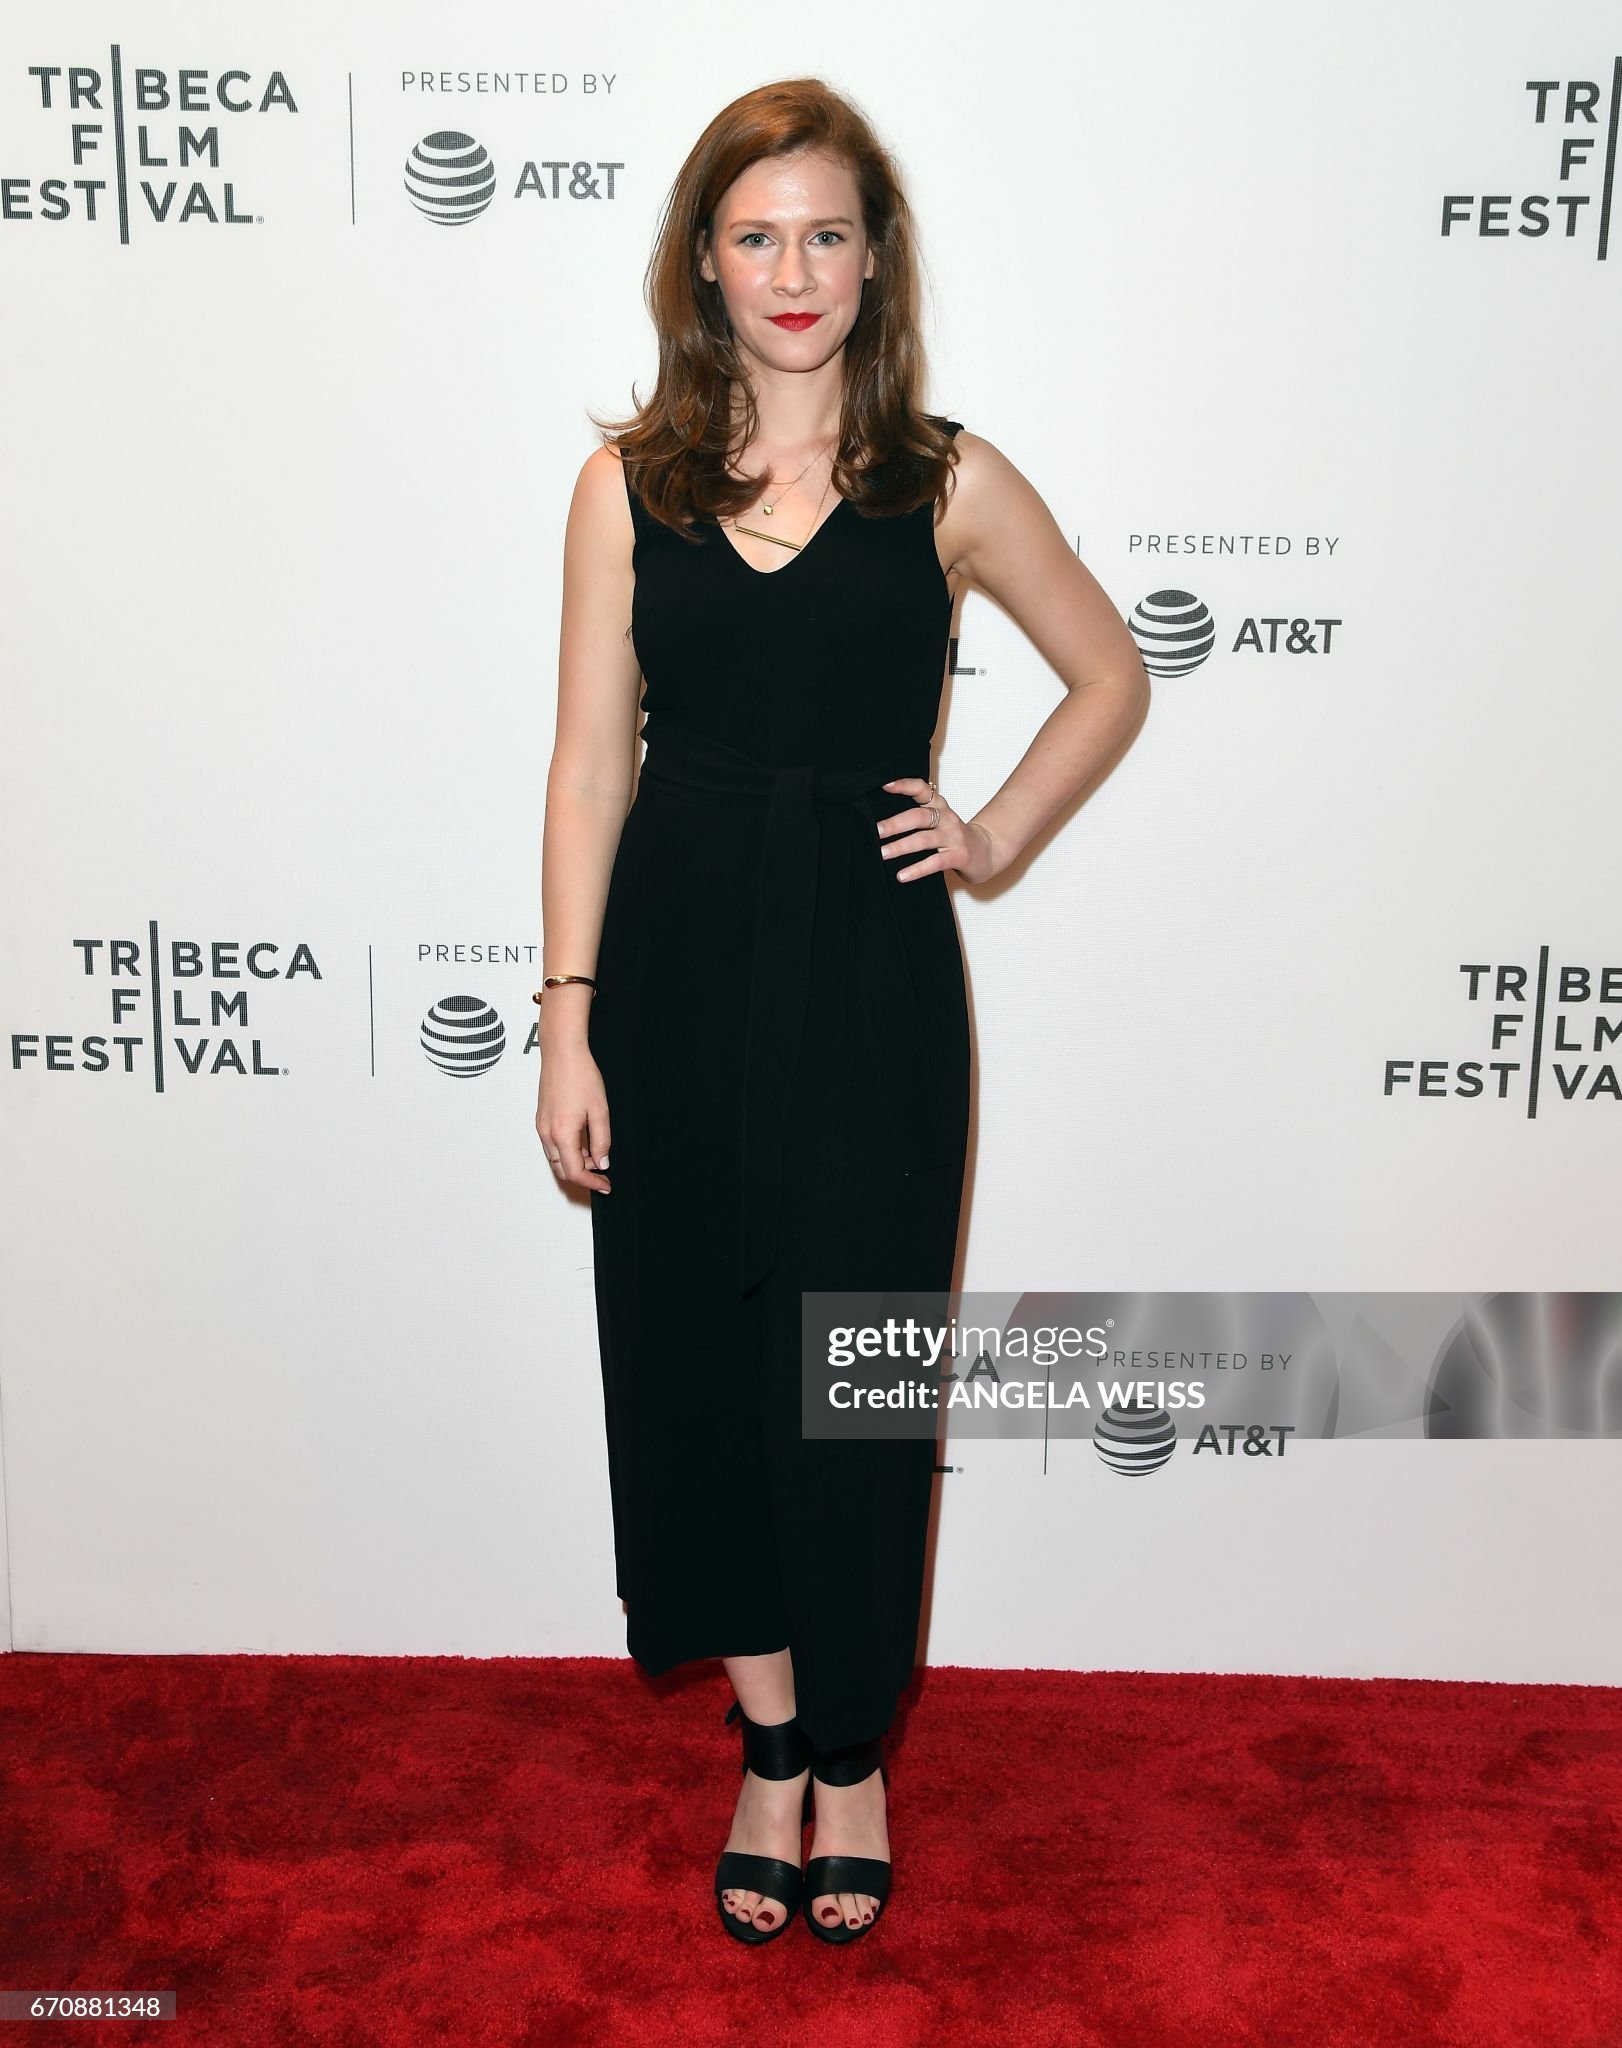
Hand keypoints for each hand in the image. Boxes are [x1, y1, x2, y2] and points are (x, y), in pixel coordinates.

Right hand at [536, 1047, 611, 1191]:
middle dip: (583, 1175)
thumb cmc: (580, 1075)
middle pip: (562, 1170)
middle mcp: (547, 1133)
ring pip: (556, 1159)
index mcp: (562, 1134)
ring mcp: (542, 1126)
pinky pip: (552, 1145)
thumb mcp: (600, 1111)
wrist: (562, 1053)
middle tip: (603, 1173)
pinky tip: (583, 1142)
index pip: (575, 1172)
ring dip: (575, 1163)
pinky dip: (568, 1151)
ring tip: (596, 1154)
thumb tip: (602, 1162)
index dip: (592, 1183)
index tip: (605, 1185)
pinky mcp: (542, 1119)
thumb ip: (602, 1141)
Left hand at [876, 776, 999, 884]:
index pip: (922, 789)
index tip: (885, 785)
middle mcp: (946, 818)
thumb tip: (881, 822)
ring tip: (883, 853)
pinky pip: (935, 863)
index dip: (904, 785)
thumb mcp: (939, 820)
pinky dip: (917, 869)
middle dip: (896, 823)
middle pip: (919, 816)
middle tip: (877, 831)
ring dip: (901, 847)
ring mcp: (954, 837)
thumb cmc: (955, 837)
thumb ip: (917, 816)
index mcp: (940, 806)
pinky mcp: (959, 856)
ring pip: (924, 840)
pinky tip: (902, 875)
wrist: (987, 852)